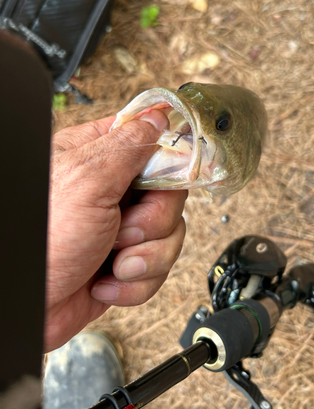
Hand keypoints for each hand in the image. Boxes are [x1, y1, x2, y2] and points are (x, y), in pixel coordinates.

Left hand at [45, 111, 186, 351]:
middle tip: (122, 230)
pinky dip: (135, 282)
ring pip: (170, 232)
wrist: (31, 308)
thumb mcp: (85, 181)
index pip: (150, 141)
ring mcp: (121, 227)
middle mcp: (112, 191)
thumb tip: (157, 118)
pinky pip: (160, 267)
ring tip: (112, 263)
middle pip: (169, 193)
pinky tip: (106, 282)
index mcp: (97, 159)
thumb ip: (126, 147)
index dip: (168, 159)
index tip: (169, 178)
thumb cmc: (43, 242)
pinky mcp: (128, 261)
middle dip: (152, 221)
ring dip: (144, 257)